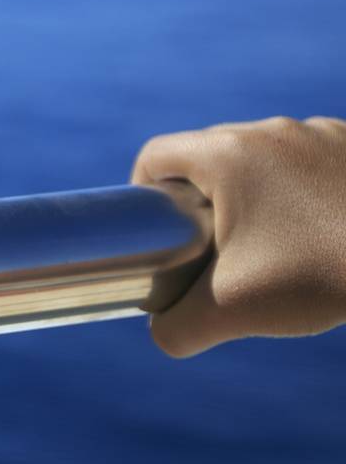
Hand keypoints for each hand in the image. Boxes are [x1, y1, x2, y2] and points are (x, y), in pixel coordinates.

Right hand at [131, 116, 345, 356]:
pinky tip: (313, 233)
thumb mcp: (230, 313)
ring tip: (268, 245)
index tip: (159, 234)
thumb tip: (162, 333)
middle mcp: (272, 130)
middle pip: (207, 154)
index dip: (143, 195)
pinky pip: (307, 162)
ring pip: (261, 159)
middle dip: (198, 199)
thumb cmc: (319, 277)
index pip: (155, 156)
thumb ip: (176, 329)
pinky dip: (298, 192)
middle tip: (208, 249)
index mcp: (228, 154)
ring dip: (251, 194)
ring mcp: (321, 132)